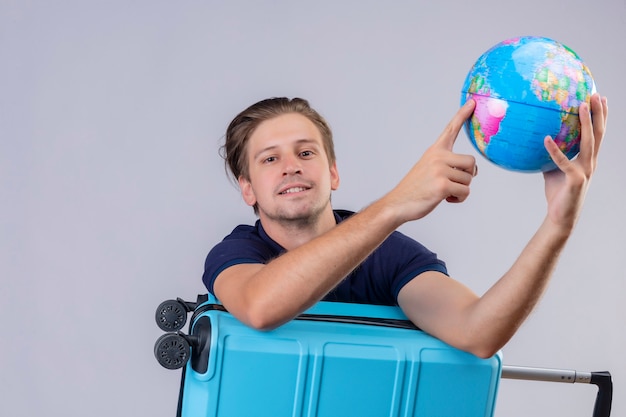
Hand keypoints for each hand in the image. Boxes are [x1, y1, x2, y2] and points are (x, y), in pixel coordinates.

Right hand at [384, 99, 477, 222]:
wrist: (398, 204)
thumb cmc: (416, 189)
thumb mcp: (429, 169)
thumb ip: (450, 165)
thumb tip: (473, 171)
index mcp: (435, 151)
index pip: (451, 129)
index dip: (462, 115)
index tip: (473, 101)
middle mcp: (437, 157)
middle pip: (471, 162)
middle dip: (466, 176)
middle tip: (451, 183)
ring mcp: (439, 170)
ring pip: (469, 180)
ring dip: (460, 190)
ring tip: (444, 192)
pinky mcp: (442, 185)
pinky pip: (465, 192)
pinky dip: (458, 199)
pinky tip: (445, 199)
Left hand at [543, 93, 607, 230]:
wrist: (560, 216)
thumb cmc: (558, 193)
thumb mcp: (553, 169)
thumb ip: (551, 156)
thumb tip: (538, 140)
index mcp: (588, 160)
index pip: (597, 134)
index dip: (600, 116)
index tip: (599, 98)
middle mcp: (590, 163)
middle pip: (598, 134)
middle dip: (599, 113)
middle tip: (596, 94)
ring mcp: (584, 171)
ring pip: (588, 143)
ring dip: (586, 123)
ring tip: (581, 106)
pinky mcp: (574, 180)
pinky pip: (562, 162)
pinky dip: (554, 150)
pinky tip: (546, 139)